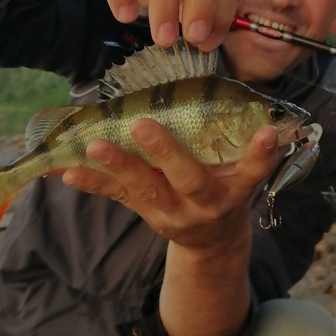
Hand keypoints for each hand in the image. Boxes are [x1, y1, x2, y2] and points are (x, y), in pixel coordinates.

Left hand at [61, 118, 278, 249]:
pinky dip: (93, 183)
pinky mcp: (147, 213)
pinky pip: (118, 197)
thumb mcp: (241, 170)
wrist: (213, 240)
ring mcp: (174, 211)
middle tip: (143, 126)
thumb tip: (242, 95)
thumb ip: (243, 143)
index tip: (267, 132)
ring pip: (145, 189)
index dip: (261, 153)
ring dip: (118, 166)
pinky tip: (68, 172)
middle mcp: (207, 201)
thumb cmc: (227, 186)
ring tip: (94, 146)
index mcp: (236, 186)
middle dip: (166, 153)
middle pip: (189, 179)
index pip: (254, 170)